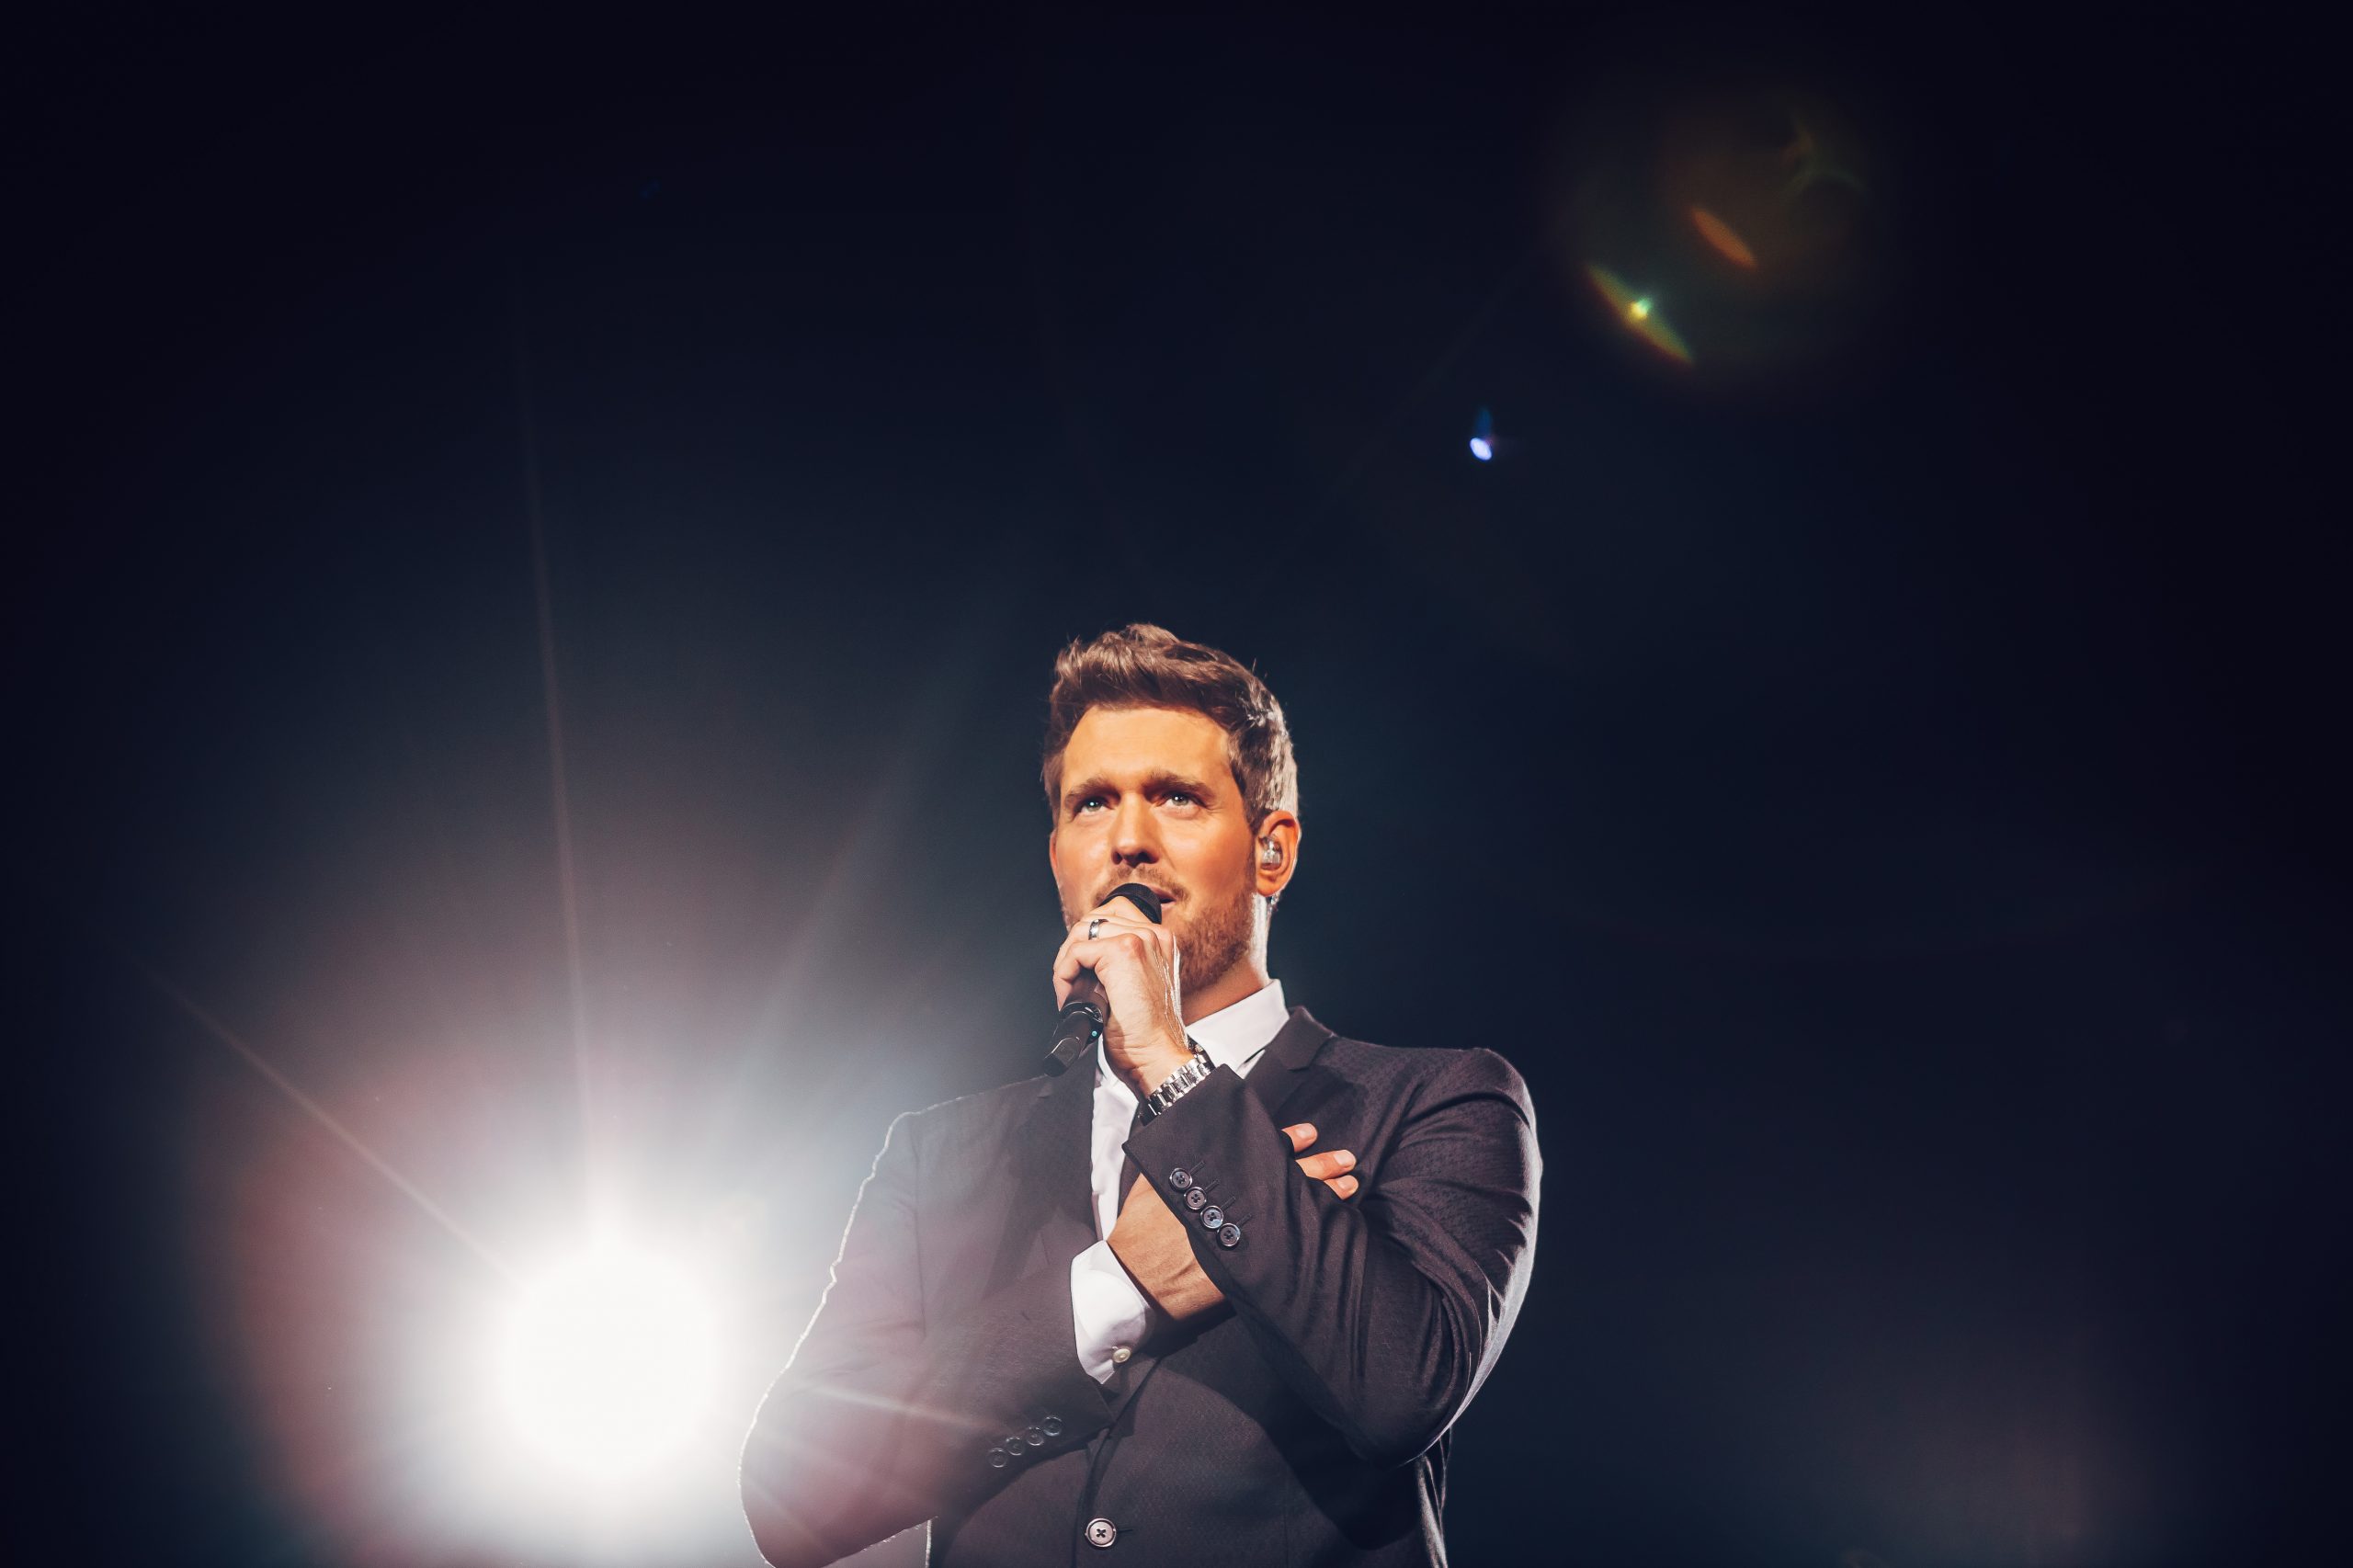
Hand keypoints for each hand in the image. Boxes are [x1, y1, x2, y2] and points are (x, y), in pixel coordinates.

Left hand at [1052, 894, 1189, 1094]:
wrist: (1157, 1056)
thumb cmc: (1147, 1034)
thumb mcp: (1139, 988)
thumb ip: (1123, 965)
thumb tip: (1085, 956)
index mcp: (1159, 941)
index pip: (1112, 915)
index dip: (1088, 942)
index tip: (1083, 971)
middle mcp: (1153, 935)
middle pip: (1093, 921)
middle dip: (1073, 951)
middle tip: (1071, 983)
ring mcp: (1139, 940)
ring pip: (1083, 933)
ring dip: (1067, 962)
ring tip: (1070, 991)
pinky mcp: (1122, 953)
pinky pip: (1076, 952)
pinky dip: (1063, 975)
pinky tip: (1070, 996)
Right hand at [1107, 1122, 1361, 1323]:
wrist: (1134, 1282)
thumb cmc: (1142, 1229)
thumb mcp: (1159, 1181)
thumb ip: (1183, 1156)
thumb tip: (1198, 1131)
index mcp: (1219, 1182)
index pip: (1264, 1155)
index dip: (1291, 1142)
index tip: (1310, 1133)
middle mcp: (1240, 1209)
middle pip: (1291, 1183)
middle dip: (1323, 1169)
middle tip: (1348, 1159)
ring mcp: (1249, 1242)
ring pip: (1300, 1214)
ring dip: (1329, 1199)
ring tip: (1351, 1187)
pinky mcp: (1253, 1272)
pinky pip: (1291, 1249)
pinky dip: (1313, 1238)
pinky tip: (1333, 1230)